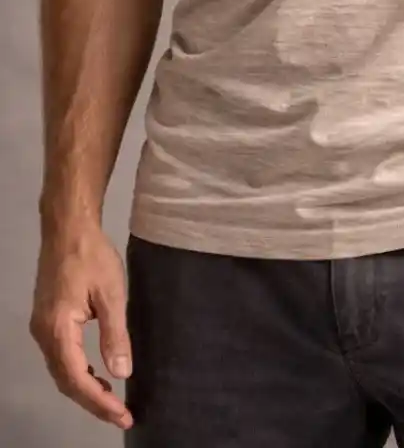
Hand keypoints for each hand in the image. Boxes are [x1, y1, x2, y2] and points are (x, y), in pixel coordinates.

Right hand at [29, 224, 133, 430]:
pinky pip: (60, 356)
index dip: (99, 402)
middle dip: (93, 401)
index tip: (123, 415)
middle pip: (66, 380)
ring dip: (84, 388)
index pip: (77, 379)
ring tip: (112, 400)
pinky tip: (96, 373)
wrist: (67, 228)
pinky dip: (77, 371)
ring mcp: (41, 327)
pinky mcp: (46, 319)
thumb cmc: (92, 256)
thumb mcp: (111, 294)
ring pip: (61, 370)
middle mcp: (43, 334)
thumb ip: (115, 335)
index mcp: (57, 330)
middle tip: (120, 414)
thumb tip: (122, 374)